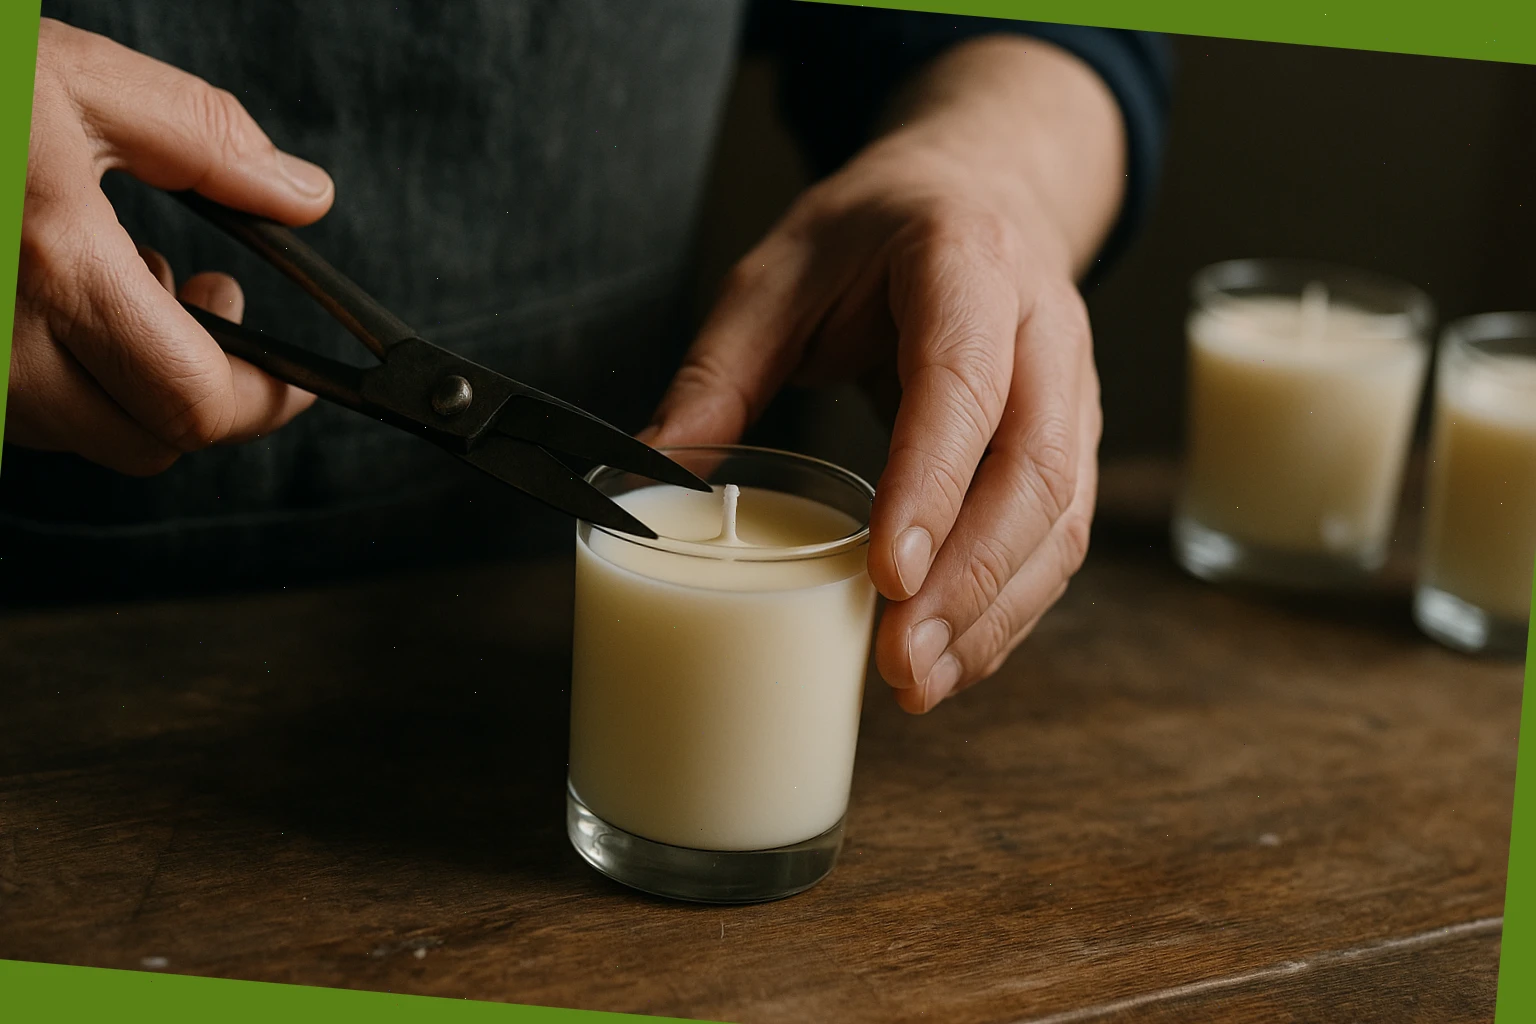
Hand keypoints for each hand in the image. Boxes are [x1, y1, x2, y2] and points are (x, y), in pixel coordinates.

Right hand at [10, 19, 334, 475]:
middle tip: (212, 303)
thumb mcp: (73, 81)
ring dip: (128, 381)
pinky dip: (63, 374)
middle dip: (203, 391)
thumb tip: (302, 195)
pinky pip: (20, 413)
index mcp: (57, 272)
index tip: (297, 381)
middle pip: (148, 442)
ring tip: (122, 276)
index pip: (198, 402)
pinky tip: (53, 294)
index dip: (267, 403)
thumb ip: (205, 140)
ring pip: (82, 434)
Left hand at [643, 37, 1124, 712]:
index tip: (886, 574)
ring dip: (996, 613)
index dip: (931, 483)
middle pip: (1033, 470)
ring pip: (1060, 518)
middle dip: (968, 580)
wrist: (980, 194)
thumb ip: (720, 369)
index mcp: (967, 265)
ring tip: (920, 685)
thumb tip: (649, 471)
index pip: (962, 383)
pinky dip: (1012, 607)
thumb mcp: (778, 272)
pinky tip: (956, 655)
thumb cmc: (874, 233)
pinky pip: (1060, 536)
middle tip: (897, 662)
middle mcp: (1043, 330)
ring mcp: (1073, 390)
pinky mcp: (1074, 441)